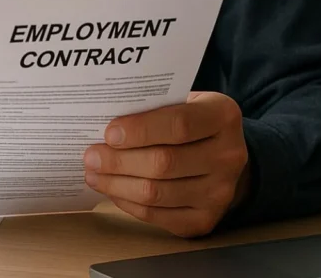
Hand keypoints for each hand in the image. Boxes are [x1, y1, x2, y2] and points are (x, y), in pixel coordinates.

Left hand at [83, 91, 249, 236]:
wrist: (221, 156)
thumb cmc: (191, 123)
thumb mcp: (182, 102)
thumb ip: (152, 109)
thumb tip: (105, 125)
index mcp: (223, 116)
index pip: (179, 125)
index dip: (140, 130)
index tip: (109, 133)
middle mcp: (229, 156)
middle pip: (164, 163)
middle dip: (119, 161)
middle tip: (91, 156)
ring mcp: (220, 192)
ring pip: (156, 193)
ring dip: (116, 184)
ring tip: (94, 173)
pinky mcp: (204, 219)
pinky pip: (156, 215)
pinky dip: (127, 203)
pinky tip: (112, 189)